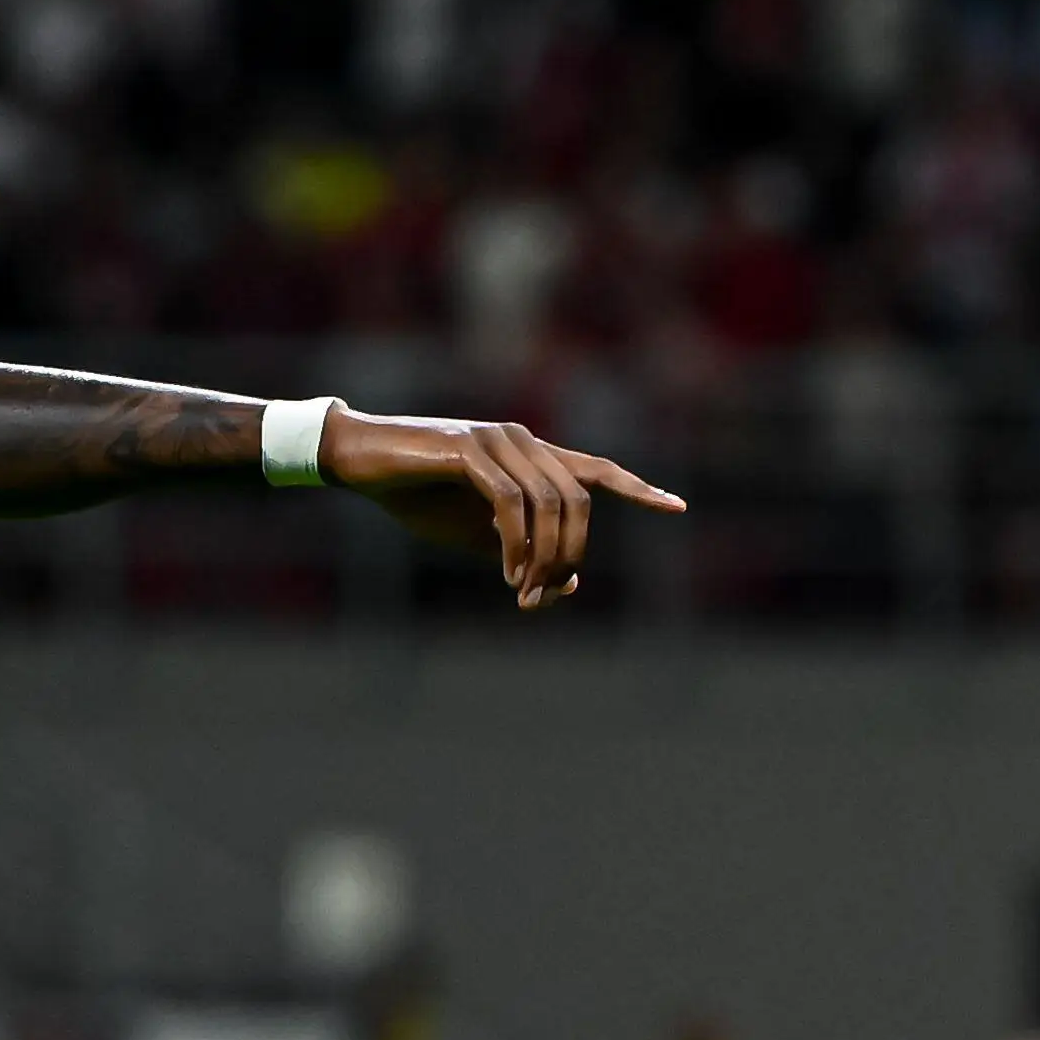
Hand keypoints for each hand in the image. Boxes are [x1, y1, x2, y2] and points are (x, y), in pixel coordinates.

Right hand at [318, 404, 685, 610]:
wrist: (361, 462)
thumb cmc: (416, 495)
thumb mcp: (475, 535)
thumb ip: (523, 552)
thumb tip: (570, 586)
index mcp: (530, 455)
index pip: (594, 471)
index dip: (638, 488)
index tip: (678, 507)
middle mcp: (523, 440)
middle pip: (579, 501)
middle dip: (571, 555)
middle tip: (542, 598)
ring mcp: (498, 441)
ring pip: (550, 503)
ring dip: (544, 557)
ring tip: (523, 593)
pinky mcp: (469, 450)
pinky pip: (511, 502)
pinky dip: (515, 542)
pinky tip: (507, 572)